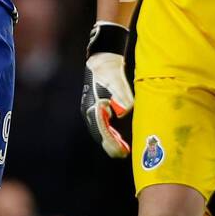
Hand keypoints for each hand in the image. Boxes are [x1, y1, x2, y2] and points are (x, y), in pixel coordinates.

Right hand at [81, 22, 133, 156]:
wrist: (102, 61)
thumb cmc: (110, 71)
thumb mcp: (118, 82)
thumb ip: (123, 97)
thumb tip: (124, 111)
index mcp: (94, 107)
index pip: (103, 132)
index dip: (113, 144)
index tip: (122, 152)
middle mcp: (90, 111)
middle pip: (100, 134)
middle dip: (112, 146)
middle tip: (124, 154)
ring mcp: (91, 110)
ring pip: (100, 131)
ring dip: (110, 141)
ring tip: (123, 150)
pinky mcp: (95, 107)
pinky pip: (101, 125)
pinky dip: (109, 133)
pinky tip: (118, 137)